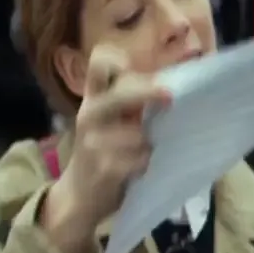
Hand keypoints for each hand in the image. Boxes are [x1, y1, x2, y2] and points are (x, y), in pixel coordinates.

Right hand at [43, 45, 169, 252]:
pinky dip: (147, 164)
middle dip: (147, 92)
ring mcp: (93, 143)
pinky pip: (140, 160)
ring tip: (149, 150)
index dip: (116, 58)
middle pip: (120, 93)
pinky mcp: (103, 169)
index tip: (134, 67)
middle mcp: (90, 115)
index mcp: (94, 98)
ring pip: (138, 134)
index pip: (98, 63)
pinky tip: (143, 168)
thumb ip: (133, 101)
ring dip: (152, 142)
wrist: (80, 194)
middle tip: (170, 97)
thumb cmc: (106, 149)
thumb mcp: (112, 119)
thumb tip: (173, 83)